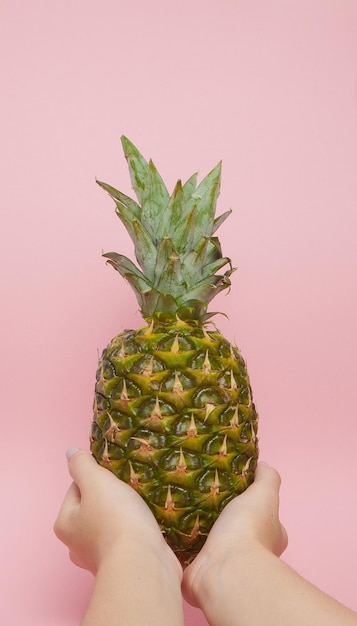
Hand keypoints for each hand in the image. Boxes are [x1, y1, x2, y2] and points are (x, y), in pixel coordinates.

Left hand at [54, 449, 180, 576]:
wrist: (144, 564)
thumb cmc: (117, 521)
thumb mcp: (97, 482)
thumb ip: (82, 465)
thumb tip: (71, 453)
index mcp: (66, 524)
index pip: (77, 488)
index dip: (96, 477)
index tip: (115, 476)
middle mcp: (78, 544)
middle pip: (94, 506)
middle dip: (112, 497)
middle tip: (130, 490)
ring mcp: (101, 557)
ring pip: (112, 523)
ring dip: (126, 514)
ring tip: (142, 506)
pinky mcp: (124, 564)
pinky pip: (128, 539)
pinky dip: (137, 530)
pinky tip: (149, 524)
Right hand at [182, 463, 287, 606]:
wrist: (223, 569)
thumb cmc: (248, 531)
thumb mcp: (264, 495)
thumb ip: (267, 478)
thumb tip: (262, 464)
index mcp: (268, 537)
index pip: (260, 515)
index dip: (248, 502)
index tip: (229, 488)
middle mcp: (247, 553)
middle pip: (231, 527)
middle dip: (217, 513)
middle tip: (197, 494)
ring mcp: (221, 564)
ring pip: (207, 539)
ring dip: (194, 526)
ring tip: (177, 504)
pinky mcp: (197, 570)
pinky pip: (184, 552)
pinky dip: (176, 541)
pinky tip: (165, 525)